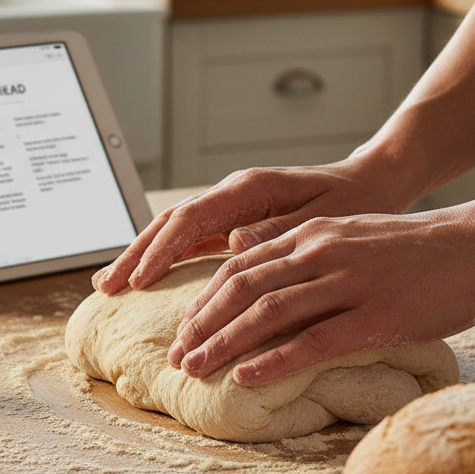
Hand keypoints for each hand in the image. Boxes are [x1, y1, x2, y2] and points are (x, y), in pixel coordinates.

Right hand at [93, 158, 396, 294]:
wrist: (370, 184)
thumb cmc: (352, 201)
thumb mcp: (323, 217)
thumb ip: (277, 229)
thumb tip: (235, 243)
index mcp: (248, 189)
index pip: (191, 219)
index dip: (161, 252)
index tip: (138, 282)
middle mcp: (231, 194)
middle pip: (169, 223)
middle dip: (135, 255)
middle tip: (105, 289)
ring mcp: (229, 207)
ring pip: (173, 231)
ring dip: (141, 257)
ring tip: (110, 285)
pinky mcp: (233, 220)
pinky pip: (189, 239)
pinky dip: (163, 258)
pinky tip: (146, 278)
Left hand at [167, 206, 474, 386]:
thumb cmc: (419, 247)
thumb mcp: (354, 235)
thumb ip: (310, 251)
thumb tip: (270, 279)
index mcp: (313, 233)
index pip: (241, 264)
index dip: (205, 299)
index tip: (185, 329)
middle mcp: (321, 251)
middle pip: (242, 287)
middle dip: (203, 324)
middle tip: (179, 356)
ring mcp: (348, 281)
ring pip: (268, 313)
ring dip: (225, 344)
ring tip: (197, 370)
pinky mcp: (377, 313)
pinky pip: (315, 340)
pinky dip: (276, 361)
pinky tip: (248, 379)